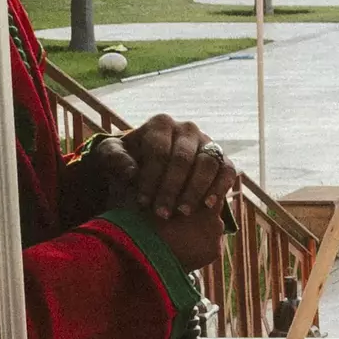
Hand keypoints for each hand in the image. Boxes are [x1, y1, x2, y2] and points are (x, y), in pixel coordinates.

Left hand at [121, 116, 236, 271]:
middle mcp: (187, 129)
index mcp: (160, 124)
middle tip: (162, 213)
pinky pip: (227, 170)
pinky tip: (207, 206)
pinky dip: (220, 187)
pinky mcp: (222, 159)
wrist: (150, 166)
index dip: (151, 178)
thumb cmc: (128, 160)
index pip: (159, 151)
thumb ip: (115, 159)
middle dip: (171, 188)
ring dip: (195, 190)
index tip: (142, 202)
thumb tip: (133, 172)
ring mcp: (207, 142)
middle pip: (183, 158)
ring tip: (182, 212)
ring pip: (208, 163)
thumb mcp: (111, 156)